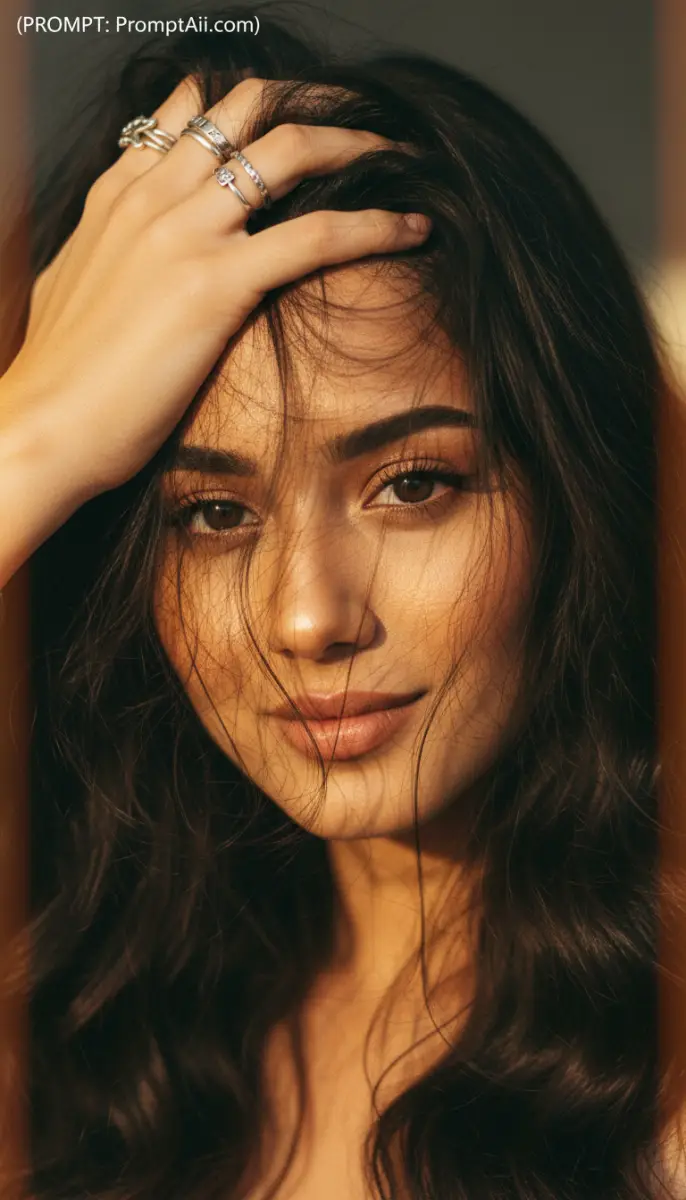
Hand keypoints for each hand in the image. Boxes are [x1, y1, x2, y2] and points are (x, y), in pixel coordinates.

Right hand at [3, 75, 430, 498]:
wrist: (41, 426)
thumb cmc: (60, 377)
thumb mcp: (74, 289)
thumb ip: (109, 253)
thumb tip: (129, 259)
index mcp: (119, 194)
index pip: (188, 111)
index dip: (249, 103)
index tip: (295, 114)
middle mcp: (153, 196)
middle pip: (246, 108)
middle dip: (315, 103)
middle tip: (363, 125)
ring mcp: (184, 234)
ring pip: (287, 151)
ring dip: (356, 144)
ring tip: (402, 158)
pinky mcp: (214, 284)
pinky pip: (313, 234)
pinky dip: (373, 223)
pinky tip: (411, 227)